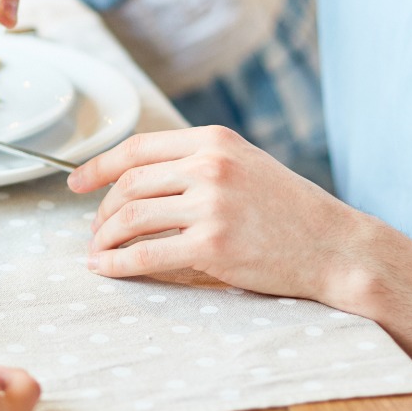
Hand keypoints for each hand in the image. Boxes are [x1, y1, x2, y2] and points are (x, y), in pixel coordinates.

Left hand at [67, 126, 370, 306]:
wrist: (336, 246)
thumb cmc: (287, 210)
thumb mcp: (244, 165)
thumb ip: (196, 162)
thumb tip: (134, 179)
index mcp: (213, 141)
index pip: (137, 147)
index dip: (98, 166)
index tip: (75, 183)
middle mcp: (209, 166)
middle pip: (128, 185)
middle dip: (101, 211)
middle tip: (95, 231)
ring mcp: (211, 205)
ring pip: (130, 219)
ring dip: (104, 238)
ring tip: (98, 252)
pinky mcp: (212, 245)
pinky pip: (145, 255)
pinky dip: (117, 264)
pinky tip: (106, 269)